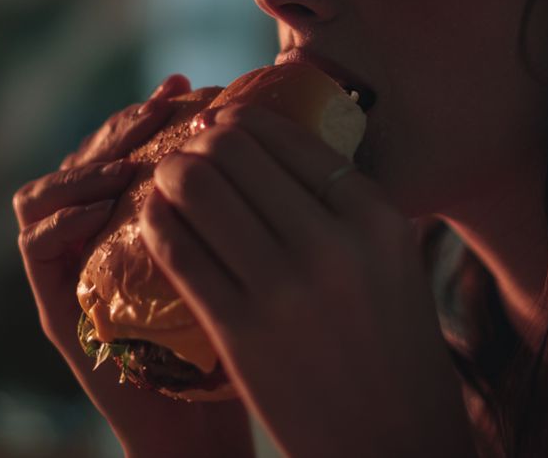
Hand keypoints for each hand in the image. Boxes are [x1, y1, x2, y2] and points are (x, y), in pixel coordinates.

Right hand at [13, 74, 252, 457]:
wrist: (207, 431)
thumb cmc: (246, 343)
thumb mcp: (256, 258)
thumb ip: (255, 204)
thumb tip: (291, 132)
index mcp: (146, 219)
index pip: (133, 141)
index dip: (157, 108)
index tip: (195, 87)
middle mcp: (101, 238)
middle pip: (88, 154)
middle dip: (126, 121)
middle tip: (166, 103)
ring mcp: (74, 270)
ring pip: (47, 189)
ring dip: (89, 161)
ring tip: (137, 155)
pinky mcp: (58, 308)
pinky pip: (33, 245)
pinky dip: (62, 215)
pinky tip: (108, 205)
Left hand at [140, 103, 477, 457]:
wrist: (393, 442)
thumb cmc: (393, 348)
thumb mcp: (393, 259)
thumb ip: (346, 205)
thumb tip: (279, 146)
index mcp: (375, 216)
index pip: (287, 136)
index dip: (241, 121)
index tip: (221, 126)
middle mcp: (333, 242)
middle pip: (235, 151)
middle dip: (199, 143)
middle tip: (188, 153)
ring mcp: (283, 287)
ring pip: (197, 190)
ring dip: (169, 175)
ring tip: (166, 183)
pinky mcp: (239, 331)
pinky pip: (177, 250)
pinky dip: (156, 224)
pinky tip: (154, 223)